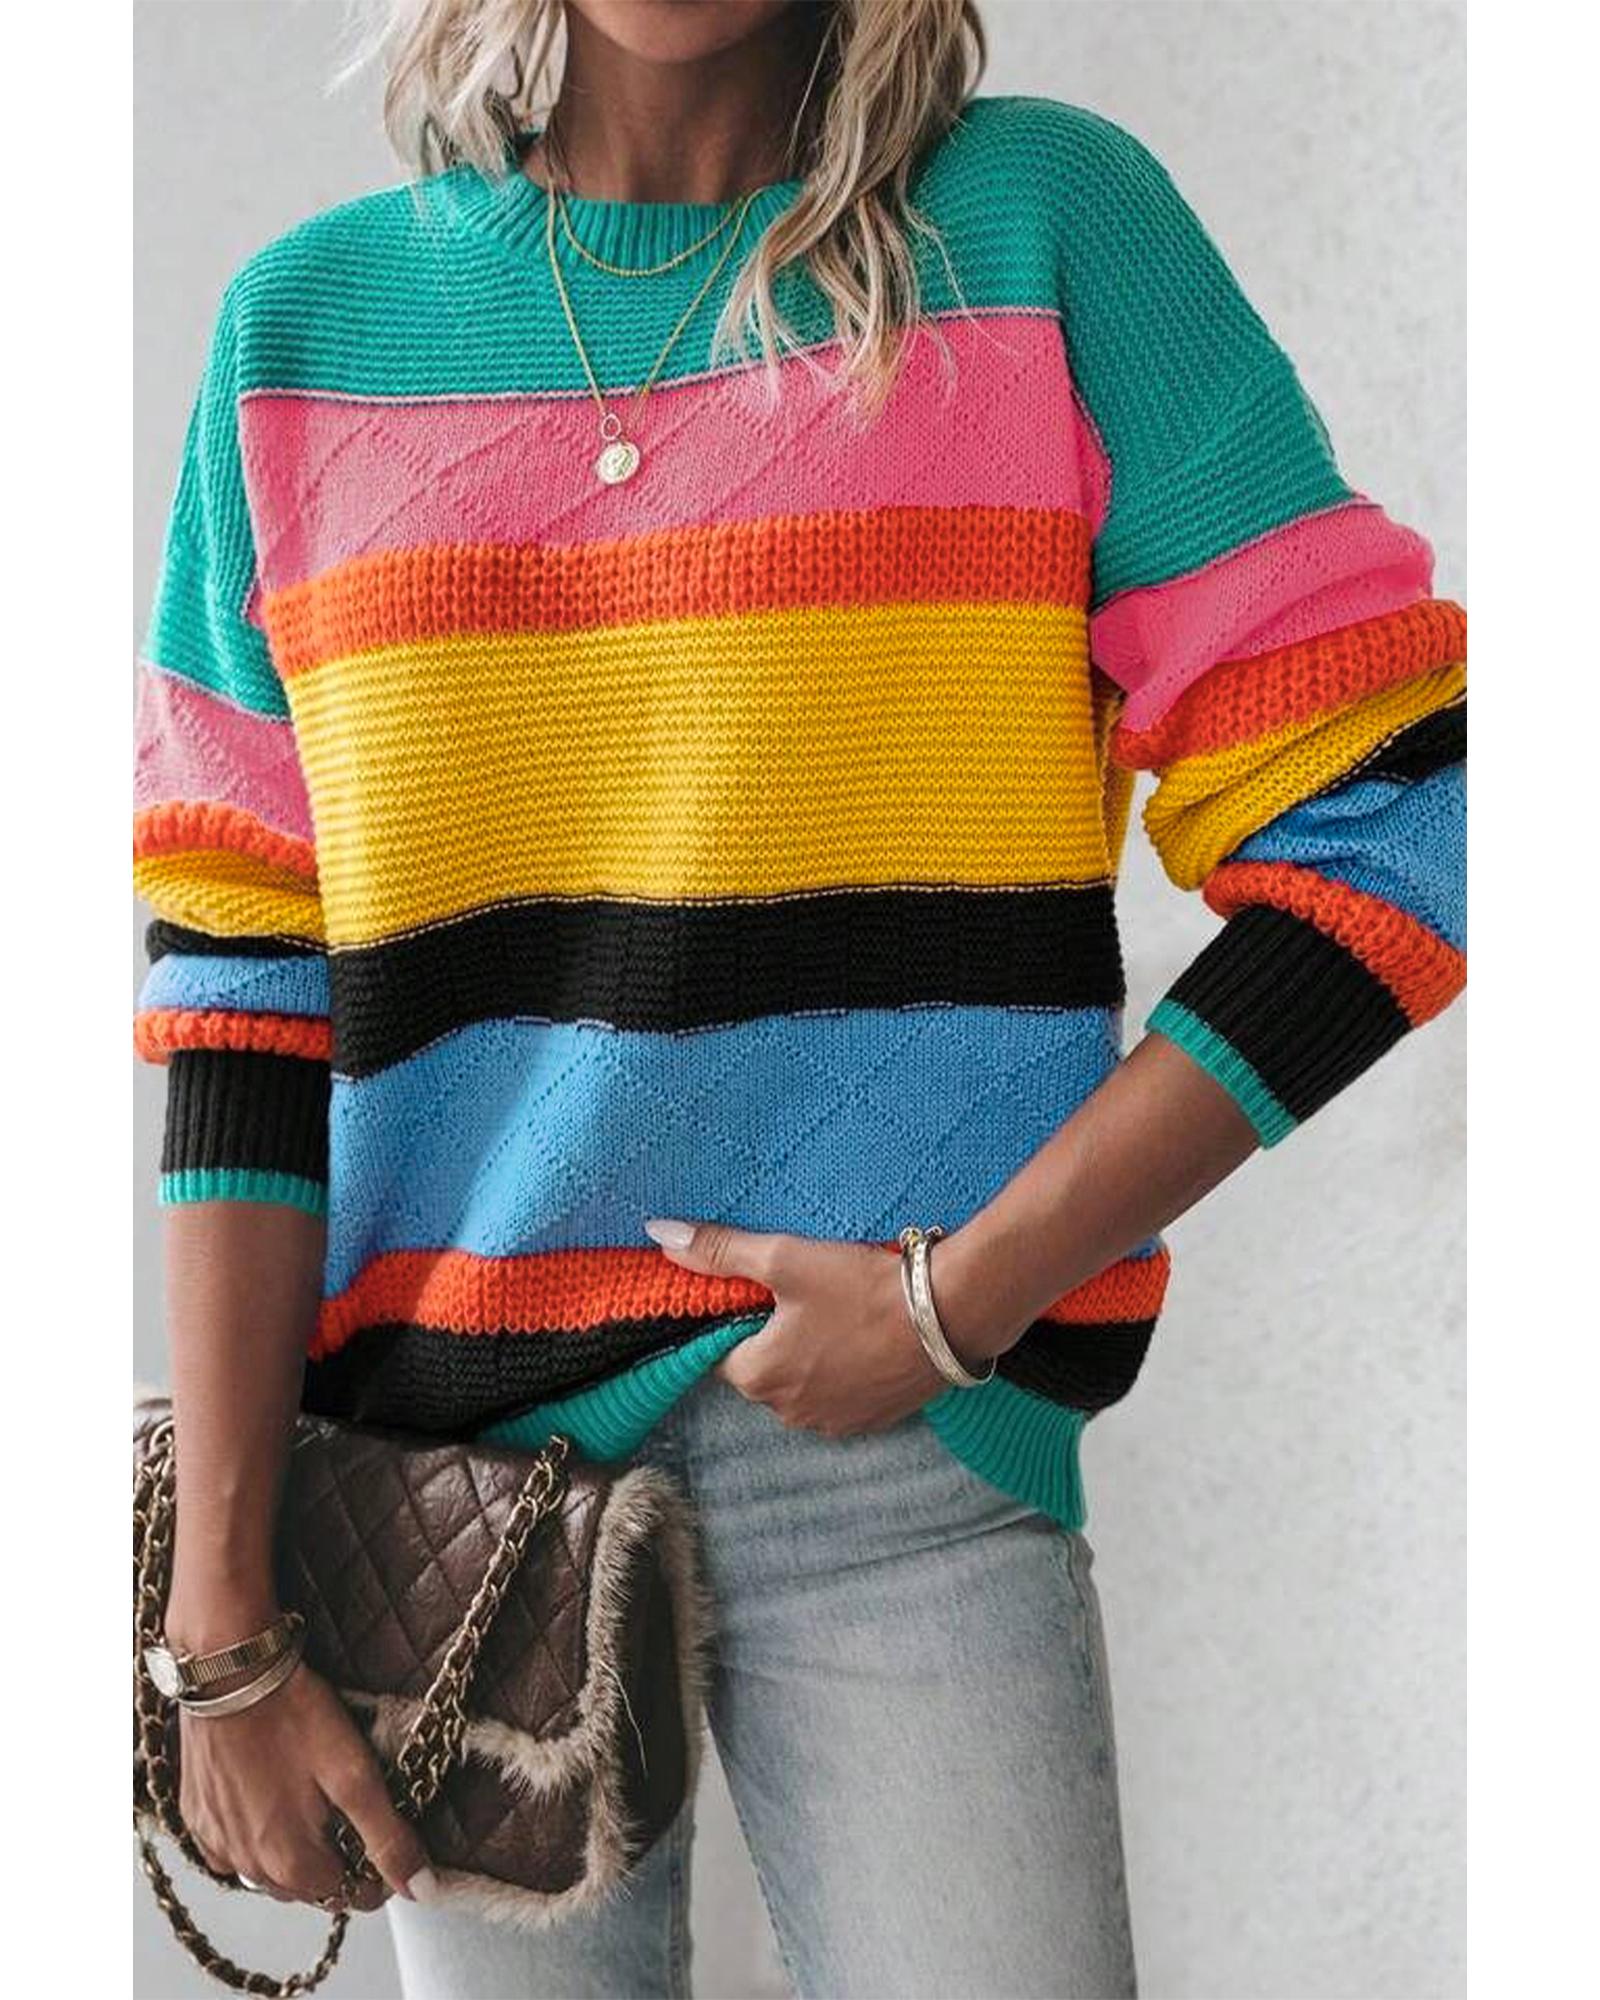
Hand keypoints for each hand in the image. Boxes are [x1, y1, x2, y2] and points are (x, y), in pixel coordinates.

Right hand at [172, 1643, 436, 1912]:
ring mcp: (218, 1843)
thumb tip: (420, 1888)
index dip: (375, 1874)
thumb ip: (386, 1836)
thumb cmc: (293, 1716)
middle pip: (307, 1889)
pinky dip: (253, 1839)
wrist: (229, 1675)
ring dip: (293, 1855)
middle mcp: (250, 1866)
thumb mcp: (355, 1773)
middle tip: (351, 1818)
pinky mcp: (196, 1818)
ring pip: (267, 1874)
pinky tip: (266, 1806)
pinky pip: (230, 1850)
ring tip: (313, 1809)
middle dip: (335, 1866)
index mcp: (293, 1862)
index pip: (348, 1896)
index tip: (385, 1842)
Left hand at [641, 1218, 1012, 1436]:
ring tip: (840, 1313)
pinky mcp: (871, 1422)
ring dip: (810, 1356)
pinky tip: (865, 1337)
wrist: (948, 1314)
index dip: (738, 1318)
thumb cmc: (862, 1286)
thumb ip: (719, 1251)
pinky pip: (839, 1397)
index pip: (721, 1351)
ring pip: (801, 1385)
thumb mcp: (784, 1259)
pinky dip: (844, 1371)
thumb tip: (659, 1236)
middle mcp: (789, 1412)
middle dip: (774, 1337)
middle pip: (761, 1370)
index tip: (762, 1291)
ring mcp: (833, 1422)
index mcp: (758, 1376)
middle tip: (806, 1294)